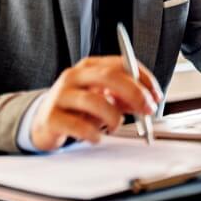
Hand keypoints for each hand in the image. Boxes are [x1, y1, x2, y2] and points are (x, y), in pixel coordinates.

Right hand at [30, 56, 162, 150]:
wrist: (43, 123)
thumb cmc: (78, 108)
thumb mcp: (103, 98)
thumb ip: (124, 97)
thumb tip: (146, 102)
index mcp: (90, 66)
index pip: (122, 63)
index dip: (143, 78)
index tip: (156, 95)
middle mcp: (74, 76)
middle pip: (109, 77)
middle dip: (134, 94)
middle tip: (147, 110)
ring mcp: (60, 95)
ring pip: (94, 101)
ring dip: (114, 117)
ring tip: (116, 126)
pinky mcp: (51, 117)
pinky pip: (79, 125)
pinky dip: (94, 134)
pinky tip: (97, 137)